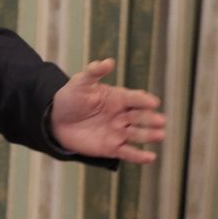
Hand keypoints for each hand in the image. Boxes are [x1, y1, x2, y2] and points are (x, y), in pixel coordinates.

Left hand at [49, 58, 165, 163]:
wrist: (56, 121)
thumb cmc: (71, 98)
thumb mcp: (80, 83)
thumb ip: (93, 72)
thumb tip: (109, 61)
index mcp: (118, 98)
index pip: (134, 98)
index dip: (144, 100)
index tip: (153, 102)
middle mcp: (122, 115)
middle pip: (140, 117)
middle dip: (150, 119)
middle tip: (161, 121)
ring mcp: (118, 132)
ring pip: (137, 134)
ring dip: (149, 135)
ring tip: (160, 135)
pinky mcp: (111, 148)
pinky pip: (128, 153)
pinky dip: (139, 156)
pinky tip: (150, 157)